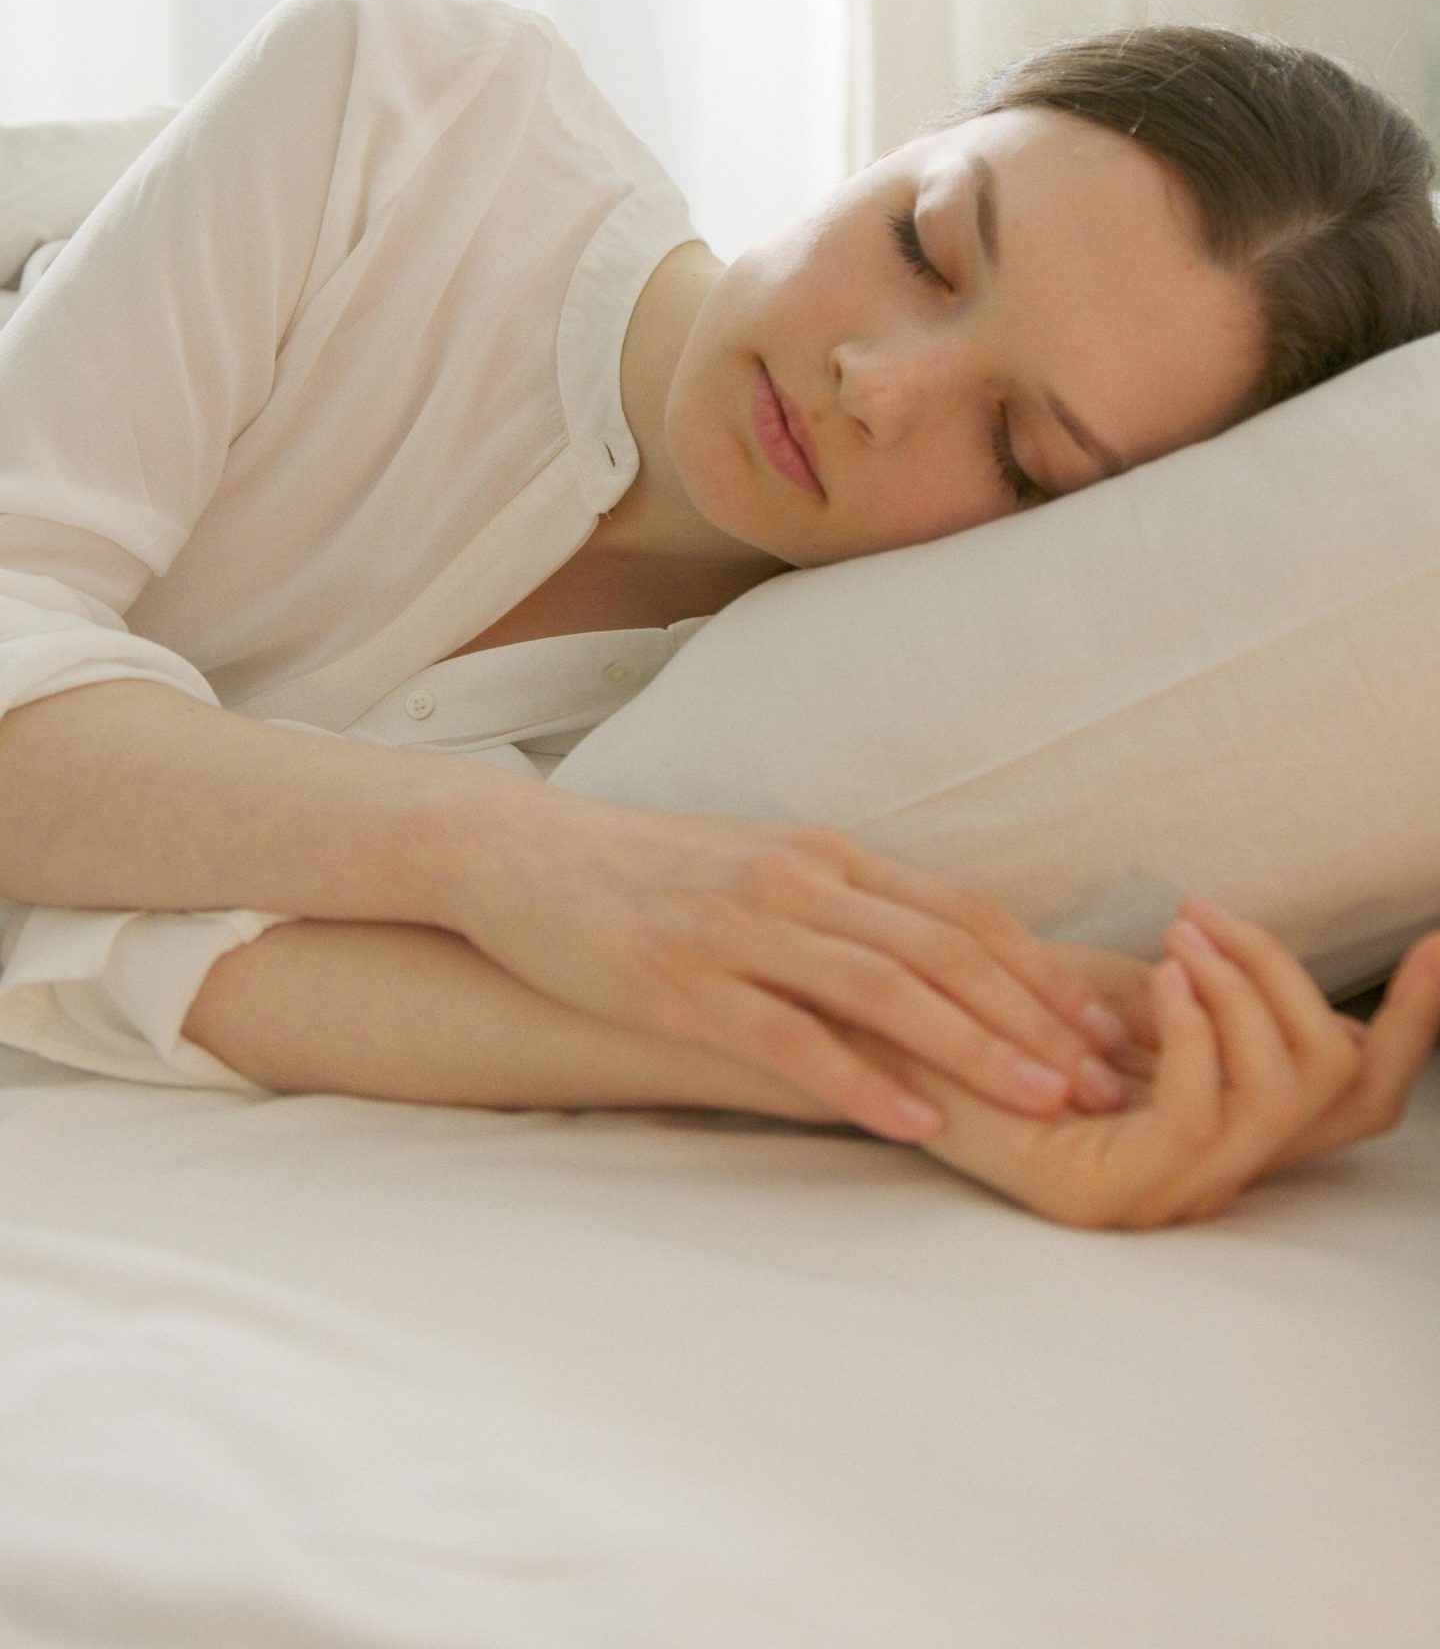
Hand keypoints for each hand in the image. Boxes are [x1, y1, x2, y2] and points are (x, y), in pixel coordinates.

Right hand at [444, 781, 1132, 1140]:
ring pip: (884, 989)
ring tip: (1041, 1102)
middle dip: (1033, 1016)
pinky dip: (859, 1081)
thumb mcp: (757, 870)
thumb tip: (929, 967)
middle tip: (1102, 1077)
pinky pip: (787, 1037)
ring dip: (973, 1048)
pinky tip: (913, 1124)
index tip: (1106, 1023)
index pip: (959, 911)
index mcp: (823, 855)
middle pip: (943, 948)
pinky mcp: (680, 983)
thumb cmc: (643, 873)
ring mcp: (738, 930)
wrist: (517, 853)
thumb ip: (837, 908)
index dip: (1040, 967)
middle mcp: (796, 883)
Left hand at [847, 899, 1439, 1226]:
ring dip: (1247, 991)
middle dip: (1305, 985)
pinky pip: (1201, 1118)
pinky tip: (1162, 976)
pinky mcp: (1106, 1199)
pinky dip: (1199, 1032)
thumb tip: (1287, 963)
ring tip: (1182, 936)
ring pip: (1285, 1097)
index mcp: (1229, 1123)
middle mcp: (1212, 1173)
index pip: (1361, 1091)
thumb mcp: (1128, 983)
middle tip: (1214, 920)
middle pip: (1348, 1093)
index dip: (1415, 1021)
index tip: (1438, 940)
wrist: (875, 1037)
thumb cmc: (991, 1004)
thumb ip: (1215, 986)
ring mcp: (1163, 1196)